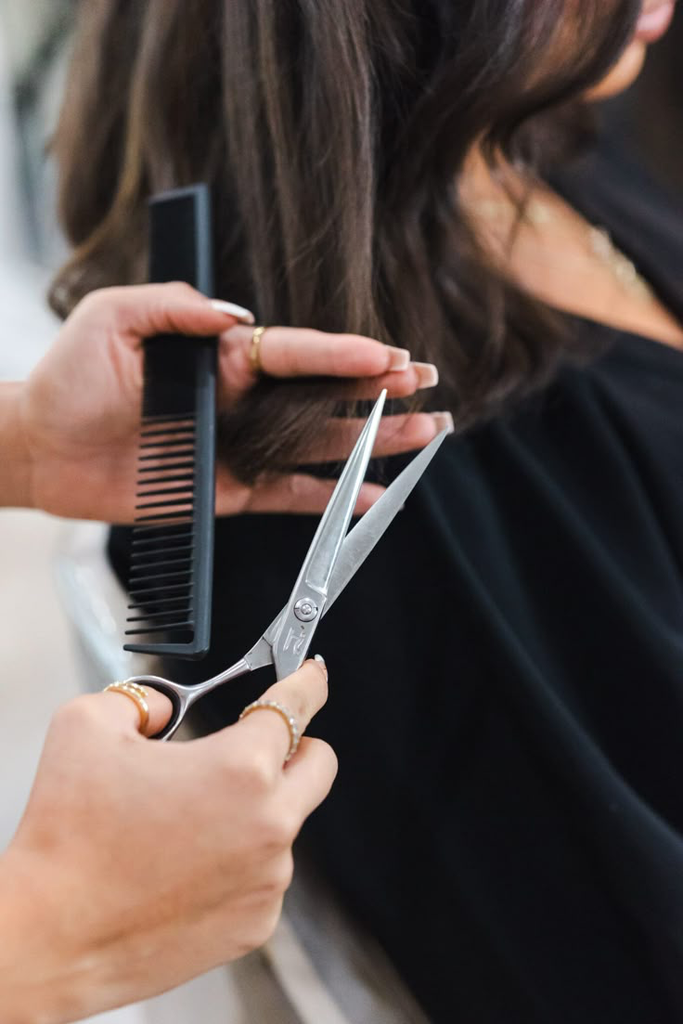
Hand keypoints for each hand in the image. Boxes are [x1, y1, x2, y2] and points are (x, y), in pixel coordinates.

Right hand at [0, 659, 333, 1022]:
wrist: (51, 936)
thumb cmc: (69, 839)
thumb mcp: (90, 726)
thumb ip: (142, 699)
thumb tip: (165, 708)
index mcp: (240, 768)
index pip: (296, 706)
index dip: (308, 682)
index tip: (313, 677)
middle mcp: (269, 822)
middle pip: (319, 763)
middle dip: (296, 746)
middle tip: (254, 749)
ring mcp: (268, 877)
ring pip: (285, 823)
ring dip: (254, 812)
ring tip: (185, 825)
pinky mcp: (256, 922)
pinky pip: (264, 876)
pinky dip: (239, 863)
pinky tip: (185, 868)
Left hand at [14, 283, 448, 520]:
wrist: (41, 448)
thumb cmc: (69, 377)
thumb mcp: (114, 318)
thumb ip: (177, 307)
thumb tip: (239, 317)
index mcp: (220, 354)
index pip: (295, 351)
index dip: (343, 354)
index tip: (389, 356)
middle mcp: (241, 400)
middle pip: (325, 394)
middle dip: (379, 389)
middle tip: (426, 385)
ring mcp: (241, 447)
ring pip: (321, 444)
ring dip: (373, 440)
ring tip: (425, 432)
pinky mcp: (229, 490)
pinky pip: (290, 495)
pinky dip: (331, 499)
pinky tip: (370, 496)